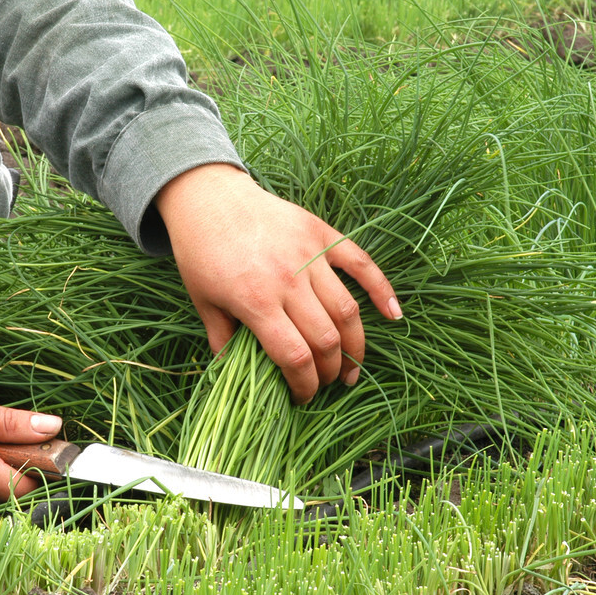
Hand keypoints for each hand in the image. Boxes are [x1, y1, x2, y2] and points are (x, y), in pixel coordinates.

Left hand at [155, 163, 401, 403]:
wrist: (209, 196)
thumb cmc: (201, 252)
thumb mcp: (203, 301)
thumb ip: (221, 340)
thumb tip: (231, 377)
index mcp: (256, 301)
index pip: (295, 358)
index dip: (304, 386)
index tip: (302, 398)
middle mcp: (288, 280)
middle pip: (326, 340)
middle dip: (329, 372)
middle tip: (325, 384)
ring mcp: (309, 255)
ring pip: (347, 311)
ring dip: (355, 346)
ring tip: (352, 368)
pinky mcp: (321, 234)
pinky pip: (361, 264)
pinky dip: (382, 290)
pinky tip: (394, 316)